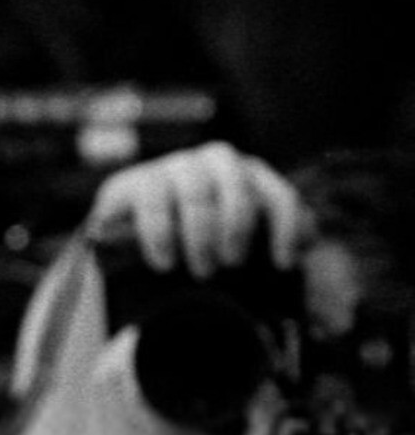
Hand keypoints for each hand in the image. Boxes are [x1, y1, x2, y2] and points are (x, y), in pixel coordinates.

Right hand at [85, 141, 310, 279]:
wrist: (129, 250)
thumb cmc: (199, 252)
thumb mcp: (239, 250)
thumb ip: (273, 245)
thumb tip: (304, 244)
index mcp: (249, 179)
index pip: (279, 195)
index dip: (285, 227)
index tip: (282, 264)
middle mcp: (214, 164)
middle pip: (237, 186)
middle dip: (237, 227)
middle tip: (231, 263)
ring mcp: (172, 168)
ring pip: (196, 191)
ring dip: (201, 234)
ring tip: (202, 270)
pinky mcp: (132, 182)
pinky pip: (152, 198)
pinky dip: (161, 233)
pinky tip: (164, 262)